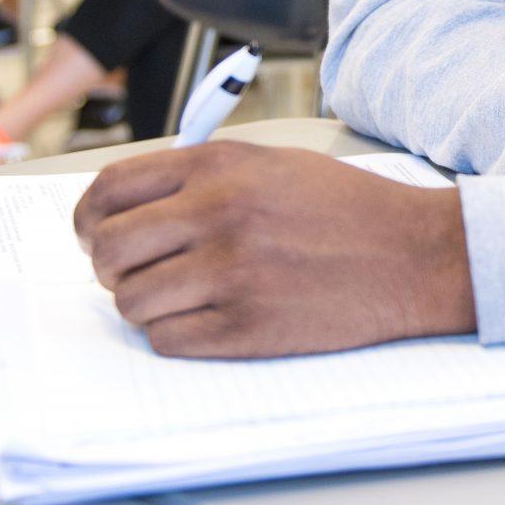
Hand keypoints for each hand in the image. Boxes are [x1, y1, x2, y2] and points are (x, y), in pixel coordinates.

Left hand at [76, 142, 473, 357]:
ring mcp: (230, 274)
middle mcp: (216, 215)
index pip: (109, 191)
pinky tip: (204, 320)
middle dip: (109, 267)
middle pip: (109, 250)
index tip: (95, 234)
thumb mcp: (272, 164)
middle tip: (132, 274)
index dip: (89, 219)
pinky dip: (174, 334)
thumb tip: (133, 209)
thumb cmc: (347, 209)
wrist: (415, 254)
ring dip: (143, 304)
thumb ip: (202, 175)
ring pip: (132, 302)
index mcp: (218, 168)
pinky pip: (168, 340)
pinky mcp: (246, 328)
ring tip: (177, 298)